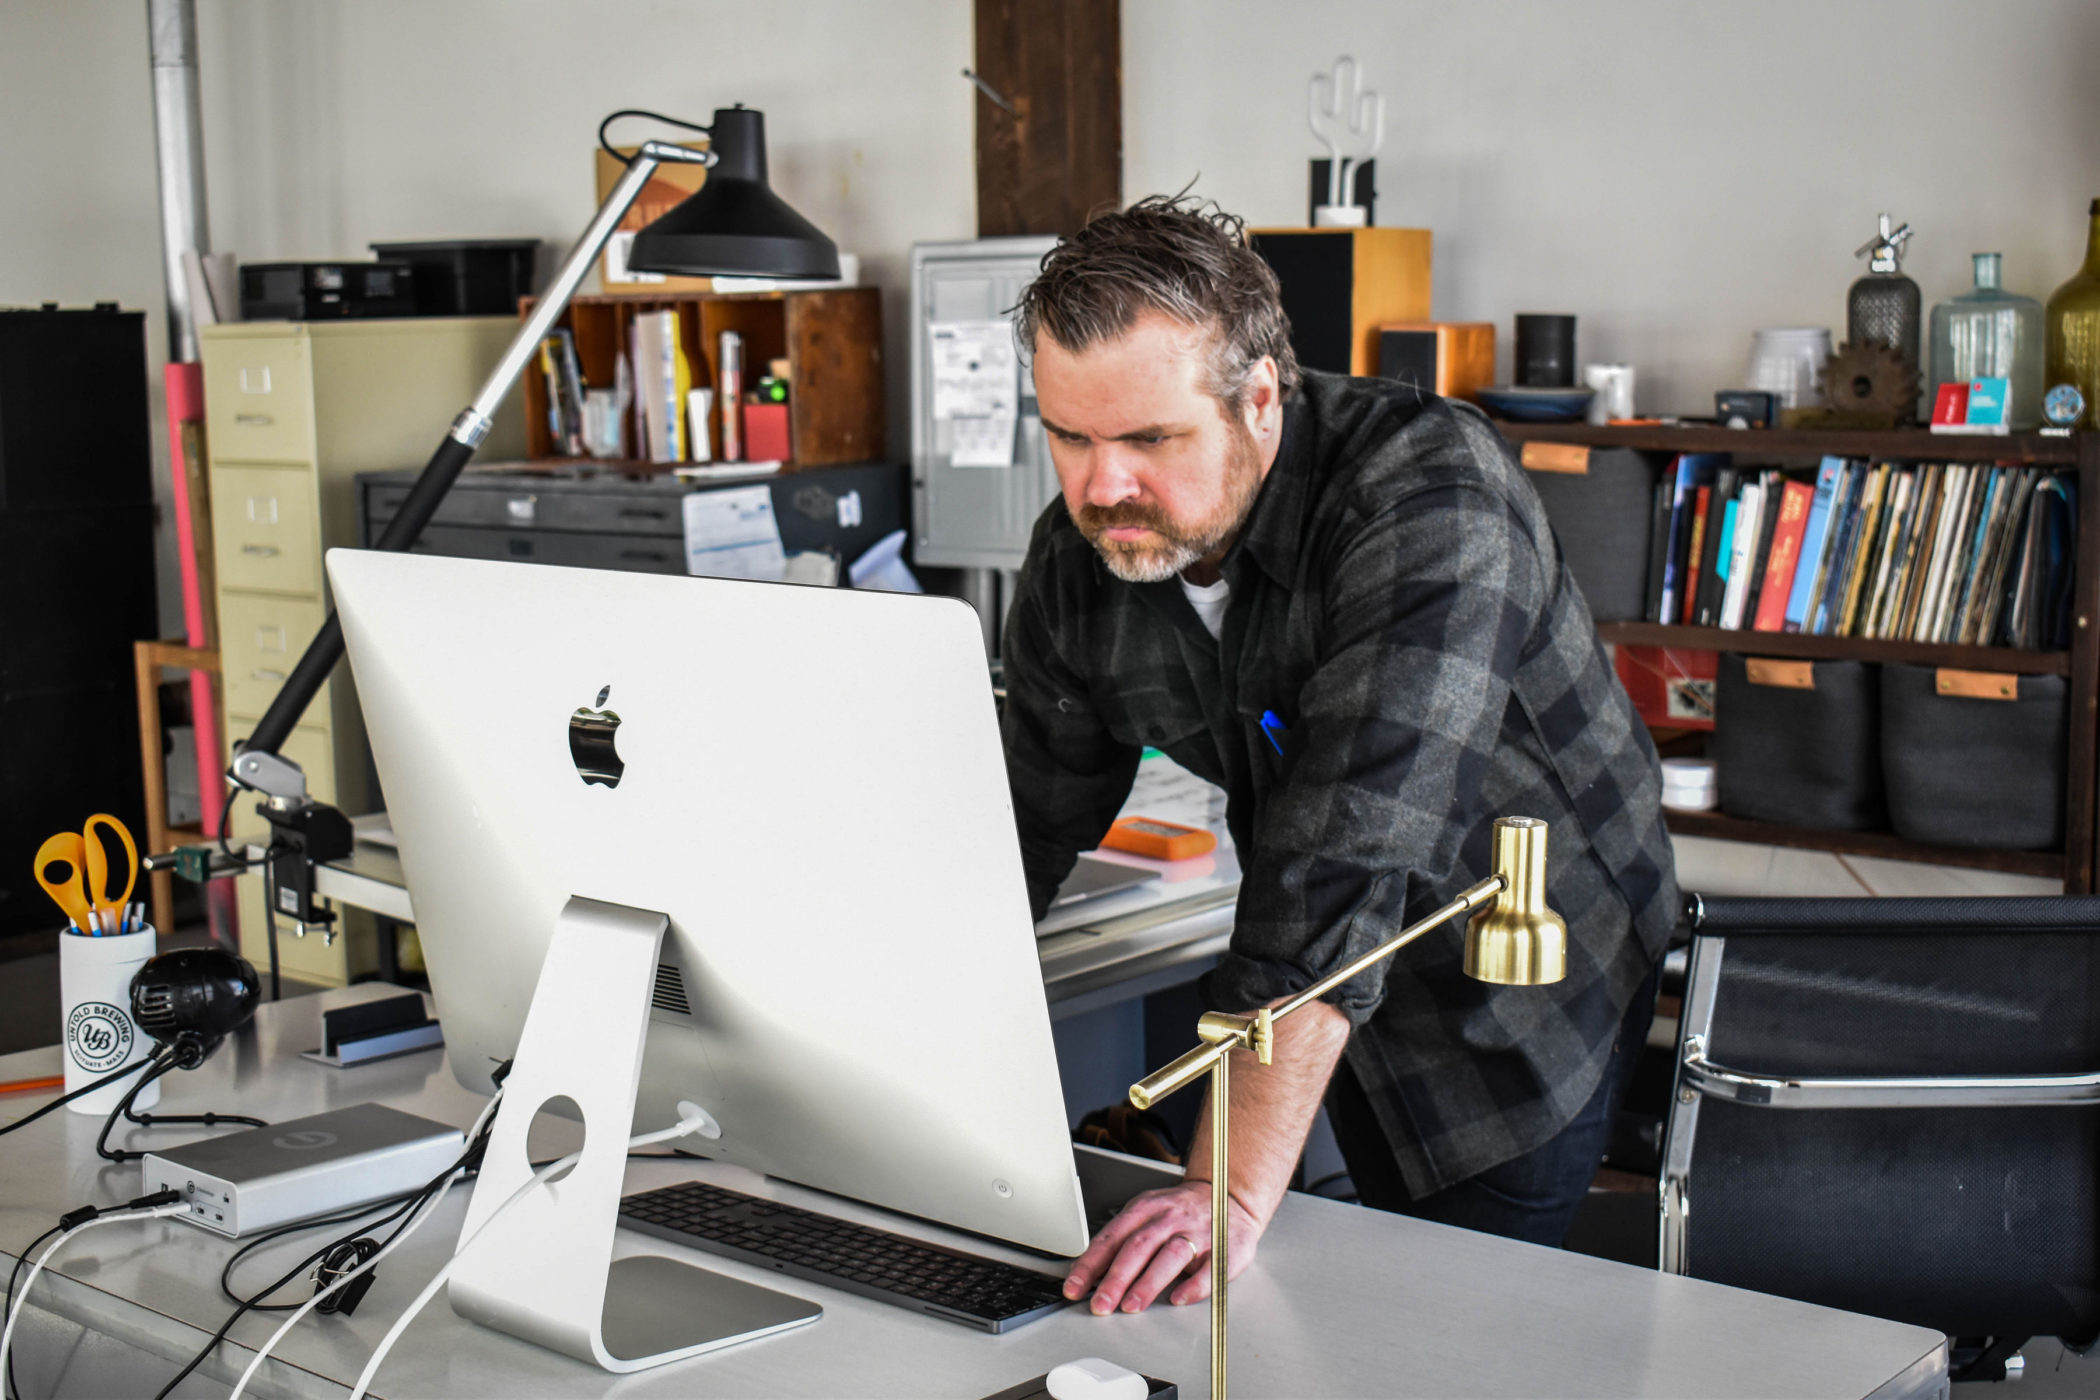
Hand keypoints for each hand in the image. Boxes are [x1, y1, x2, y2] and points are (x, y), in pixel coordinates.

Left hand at [1062, 1180, 1264, 1314]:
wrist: (1227, 1194)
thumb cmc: (1180, 1211)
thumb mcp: (1146, 1213)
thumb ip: (1122, 1240)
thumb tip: (1090, 1274)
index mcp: (1145, 1209)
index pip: (1112, 1238)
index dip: (1091, 1264)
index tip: (1075, 1288)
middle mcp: (1170, 1219)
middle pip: (1138, 1247)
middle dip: (1116, 1278)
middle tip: (1100, 1304)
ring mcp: (1198, 1232)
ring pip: (1170, 1256)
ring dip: (1148, 1283)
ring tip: (1131, 1306)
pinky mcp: (1225, 1249)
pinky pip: (1210, 1269)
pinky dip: (1194, 1286)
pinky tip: (1179, 1298)